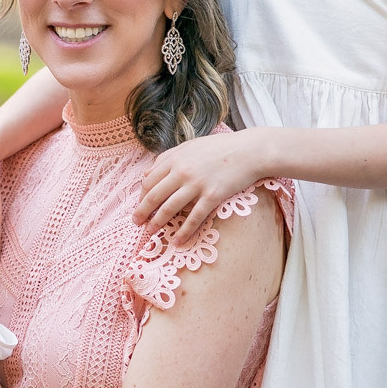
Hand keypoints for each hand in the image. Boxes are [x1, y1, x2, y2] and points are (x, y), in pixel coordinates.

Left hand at [135, 130, 267, 246]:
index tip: (139, 206)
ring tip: (150, 233)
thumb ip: (168, 158)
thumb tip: (147, 174)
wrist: (250, 151)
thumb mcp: (191, 146)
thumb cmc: (221, 147)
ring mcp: (197, 184)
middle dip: (142, 212)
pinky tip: (177, 241)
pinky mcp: (212, 196)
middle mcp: (182, 171)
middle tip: (136, 223)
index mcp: (175, 159)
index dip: (141, 196)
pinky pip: (194, 218)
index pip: (149, 181)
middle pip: (154, 196)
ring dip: (157, 223)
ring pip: (170, 208)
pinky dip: (183, 231)